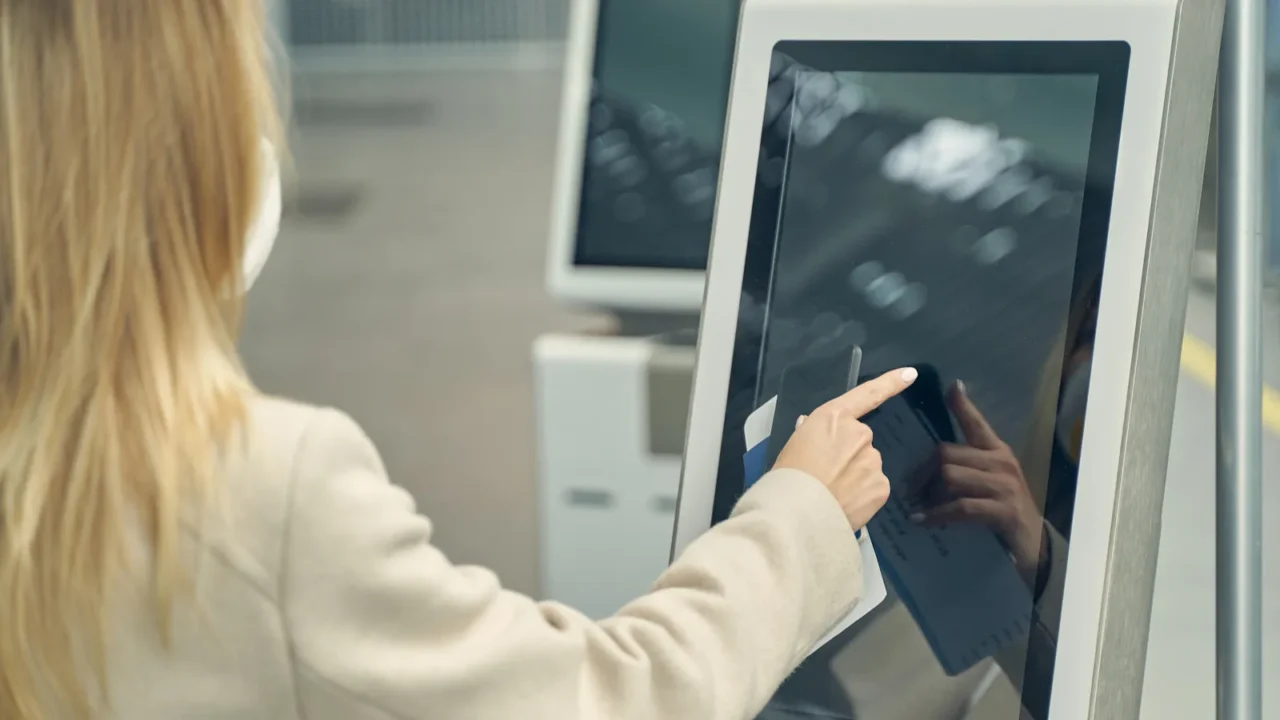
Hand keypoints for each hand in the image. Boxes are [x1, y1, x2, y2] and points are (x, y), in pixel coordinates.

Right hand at [774, 367, 918, 529]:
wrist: (798, 513)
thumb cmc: (787, 477)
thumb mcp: (793, 446)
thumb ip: (810, 433)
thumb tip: (811, 427)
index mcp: (834, 417)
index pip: (868, 395)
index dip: (890, 382)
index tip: (911, 374)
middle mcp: (859, 433)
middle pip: (861, 441)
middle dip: (849, 456)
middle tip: (827, 476)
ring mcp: (873, 459)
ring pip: (867, 466)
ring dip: (855, 477)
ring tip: (833, 494)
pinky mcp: (881, 485)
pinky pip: (873, 487)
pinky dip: (863, 495)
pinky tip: (846, 504)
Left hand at [913, 382, 1045, 575]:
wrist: (1034, 546)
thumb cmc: (1004, 512)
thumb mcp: (988, 483)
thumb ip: (966, 468)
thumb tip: (932, 464)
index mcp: (998, 452)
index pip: (977, 424)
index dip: (963, 405)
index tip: (952, 386)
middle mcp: (1002, 462)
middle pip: (947, 454)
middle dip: (922, 473)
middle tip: (908, 490)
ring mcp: (1004, 486)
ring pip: (950, 476)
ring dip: (927, 494)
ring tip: (917, 507)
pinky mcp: (1003, 510)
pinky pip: (960, 506)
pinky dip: (936, 515)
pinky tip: (922, 522)